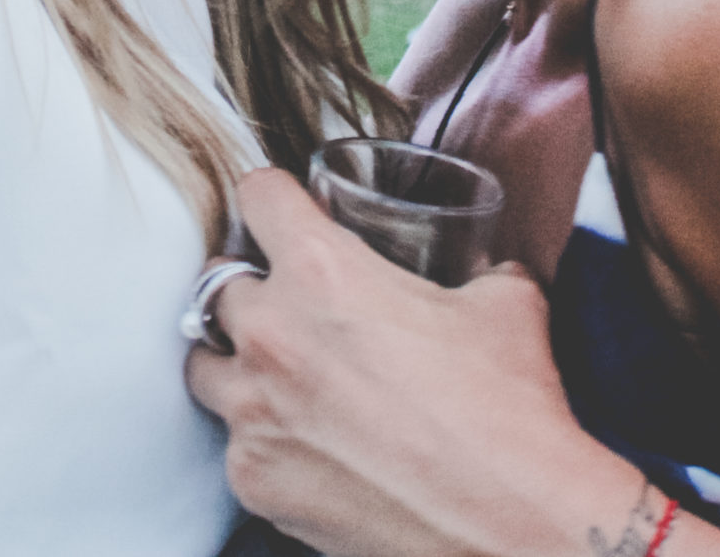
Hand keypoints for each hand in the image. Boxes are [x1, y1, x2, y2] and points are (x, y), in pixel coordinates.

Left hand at [185, 170, 634, 556]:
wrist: (513, 524)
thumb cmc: (510, 413)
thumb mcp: (505, 303)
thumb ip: (473, 270)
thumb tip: (485, 269)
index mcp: (323, 273)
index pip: (257, 196)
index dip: (273, 198)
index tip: (282, 210)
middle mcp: (272, 337)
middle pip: (217, 284)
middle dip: (252, 287)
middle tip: (292, 304)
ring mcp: (255, 414)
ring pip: (206, 366)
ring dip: (238, 362)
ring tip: (286, 376)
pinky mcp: (256, 481)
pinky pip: (236, 445)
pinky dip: (266, 440)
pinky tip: (312, 445)